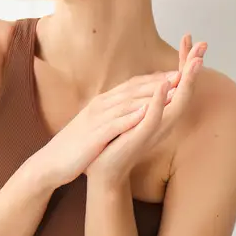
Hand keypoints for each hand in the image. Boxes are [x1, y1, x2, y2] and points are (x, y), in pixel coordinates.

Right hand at [25, 69, 180, 191]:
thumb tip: (135, 105)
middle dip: (158, 80)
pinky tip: (146, 114)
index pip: (133, 85)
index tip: (178, 73)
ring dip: (149, 95)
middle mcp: (101, 105)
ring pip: (126, 103)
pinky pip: (113, 124)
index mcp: (104, 102)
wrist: (53, 162)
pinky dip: (130, 117)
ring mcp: (96, 119)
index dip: (156, 79)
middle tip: (183, 73)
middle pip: (133, 89)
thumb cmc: (80, 143)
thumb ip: (116, 112)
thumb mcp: (100, 123)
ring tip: (171, 89)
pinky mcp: (93, 136)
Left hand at [85, 34, 206, 185]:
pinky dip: (160, 100)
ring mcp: (156, 129)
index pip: (178, 82)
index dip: (185, 61)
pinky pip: (155, 116)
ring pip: (177, 102)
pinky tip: (165, 85)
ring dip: (186, 81)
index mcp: (163, 113)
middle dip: (194, 67)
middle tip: (203, 46)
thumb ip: (147, 97)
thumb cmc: (119, 141)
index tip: (190, 38)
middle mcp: (165, 120)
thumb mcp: (136, 113)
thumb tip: (158, 80)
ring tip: (194, 62)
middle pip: (185, 89)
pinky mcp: (143, 136)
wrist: (104, 170)